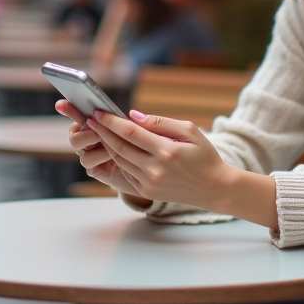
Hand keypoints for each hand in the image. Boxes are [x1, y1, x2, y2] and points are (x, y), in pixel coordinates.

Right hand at [55, 99, 141, 196]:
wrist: (144, 173)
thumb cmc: (139, 147)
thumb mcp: (137, 130)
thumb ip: (131, 123)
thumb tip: (132, 115)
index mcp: (94, 124)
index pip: (78, 113)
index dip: (68, 108)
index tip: (60, 104)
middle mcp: (87, 138)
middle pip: (73, 132)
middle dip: (86, 127)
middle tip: (99, 126)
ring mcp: (88, 153)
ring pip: (77, 144)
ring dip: (94, 140)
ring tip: (109, 141)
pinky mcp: (93, 168)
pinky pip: (88, 161)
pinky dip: (100, 156)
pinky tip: (114, 156)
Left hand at [85, 109, 233, 209]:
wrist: (214, 188)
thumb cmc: (204, 155)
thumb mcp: (190, 131)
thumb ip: (161, 123)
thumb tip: (133, 116)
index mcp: (167, 151)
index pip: (131, 133)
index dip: (112, 121)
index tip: (99, 112)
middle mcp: (155, 169)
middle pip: (119, 147)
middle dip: (102, 131)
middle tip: (89, 119)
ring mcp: (149, 183)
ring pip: (119, 160)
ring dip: (106, 145)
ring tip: (97, 131)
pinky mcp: (147, 192)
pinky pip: (126, 172)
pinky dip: (117, 159)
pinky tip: (112, 147)